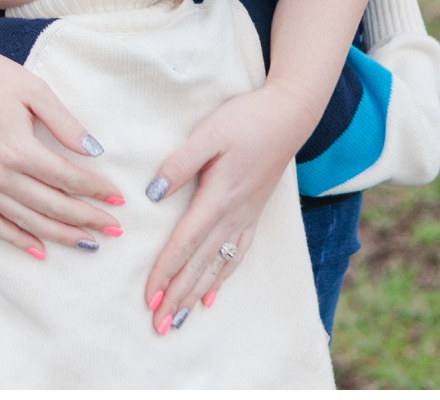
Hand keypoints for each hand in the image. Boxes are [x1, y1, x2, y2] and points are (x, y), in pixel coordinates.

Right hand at [0, 36, 123, 254]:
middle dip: (87, 219)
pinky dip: (15, 238)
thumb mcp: (32, 88)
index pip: (67, 179)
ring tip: (88, 243)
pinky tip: (38, 249)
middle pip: (51, 206)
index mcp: (18, 147)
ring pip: (25, 220)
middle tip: (114, 229)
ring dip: (60, 235)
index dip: (96, 191)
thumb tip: (94, 151)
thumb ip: (65, 122)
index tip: (119, 199)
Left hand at [141, 84, 311, 334]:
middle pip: (200, 263)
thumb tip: (153, 194)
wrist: (289, 115)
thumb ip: (179, 163)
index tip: (150, 297)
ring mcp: (246, 216)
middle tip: (159, 325)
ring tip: (180, 318)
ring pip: (218, 264)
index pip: (185, 243)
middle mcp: (234, 214)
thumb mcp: (207, 134)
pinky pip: (237, 253)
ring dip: (196, 292)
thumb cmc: (245, 119)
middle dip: (178, 295)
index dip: (166, 272)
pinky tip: (211, 293)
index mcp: (218, 197)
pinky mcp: (254, 212)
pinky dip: (222, 277)